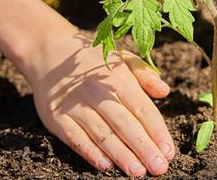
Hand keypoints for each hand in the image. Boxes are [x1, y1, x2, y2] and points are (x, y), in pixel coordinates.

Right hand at [21, 33, 173, 176]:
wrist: (48, 50)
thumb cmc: (93, 60)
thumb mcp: (121, 57)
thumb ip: (145, 74)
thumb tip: (164, 91)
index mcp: (118, 78)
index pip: (143, 109)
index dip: (157, 132)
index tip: (169, 151)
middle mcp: (97, 92)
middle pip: (125, 125)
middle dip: (143, 148)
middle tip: (159, 168)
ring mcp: (74, 105)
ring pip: (102, 134)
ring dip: (121, 155)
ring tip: (137, 172)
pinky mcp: (55, 117)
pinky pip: (75, 138)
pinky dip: (90, 153)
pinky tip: (106, 166)